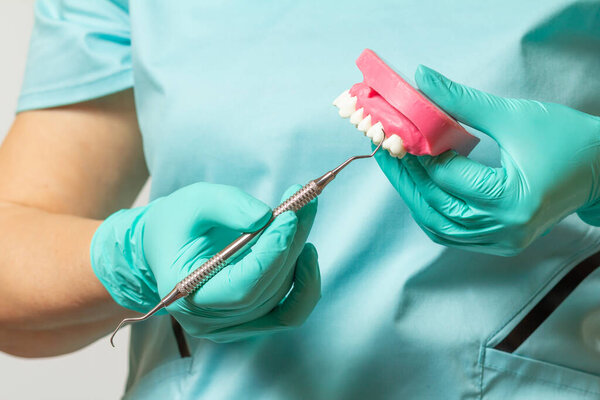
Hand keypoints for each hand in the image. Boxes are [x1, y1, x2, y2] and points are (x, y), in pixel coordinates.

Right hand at [91, 182, 319, 340]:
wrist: (165, 247)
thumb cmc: (177, 224)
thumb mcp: (194, 202)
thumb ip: (227, 205)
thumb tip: (266, 218)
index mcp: (185, 294)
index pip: (241, 286)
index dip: (271, 253)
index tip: (289, 217)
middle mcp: (207, 320)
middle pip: (265, 289)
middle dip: (289, 245)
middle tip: (304, 206)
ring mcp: (230, 327)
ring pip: (281, 296)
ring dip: (298, 255)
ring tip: (302, 216)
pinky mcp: (249, 322)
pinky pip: (289, 313)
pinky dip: (305, 285)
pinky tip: (306, 253)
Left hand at [375, 65, 599, 255]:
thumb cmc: (566, 139)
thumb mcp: (513, 115)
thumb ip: (462, 101)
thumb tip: (422, 80)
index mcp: (512, 199)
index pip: (447, 177)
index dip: (417, 154)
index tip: (397, 133)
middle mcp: (505, 228)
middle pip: (436, 205)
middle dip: (406, 177)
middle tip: (386, 150)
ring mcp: (503, 241)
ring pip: (439, 225)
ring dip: (414, 197)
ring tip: (397, 170)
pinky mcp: (502, 243)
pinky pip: (453, 235)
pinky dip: (432, 214)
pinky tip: (419, 192)